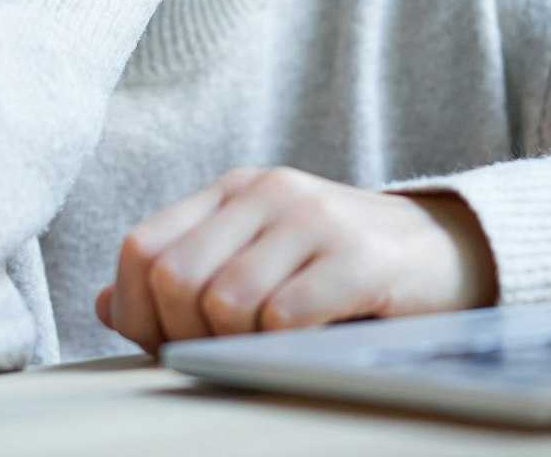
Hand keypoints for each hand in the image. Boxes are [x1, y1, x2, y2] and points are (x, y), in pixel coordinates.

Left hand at [92, 166, 499, 356]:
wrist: (445, 255)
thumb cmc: (338, 271)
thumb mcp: (258, 259)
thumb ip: (187, 276)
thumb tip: (105, 305)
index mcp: (230, 191)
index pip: (141, 248)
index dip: (137, 312)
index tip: (167, 349)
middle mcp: (264, 193)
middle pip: (173, 278)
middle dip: (184, 338)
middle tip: (219, 359)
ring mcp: (311, 219)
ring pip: (224, 302)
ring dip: (236, 348)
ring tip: (267, 352)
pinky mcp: (356, 256)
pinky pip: (284, 317)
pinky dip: (281, 347)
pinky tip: (305, 346)